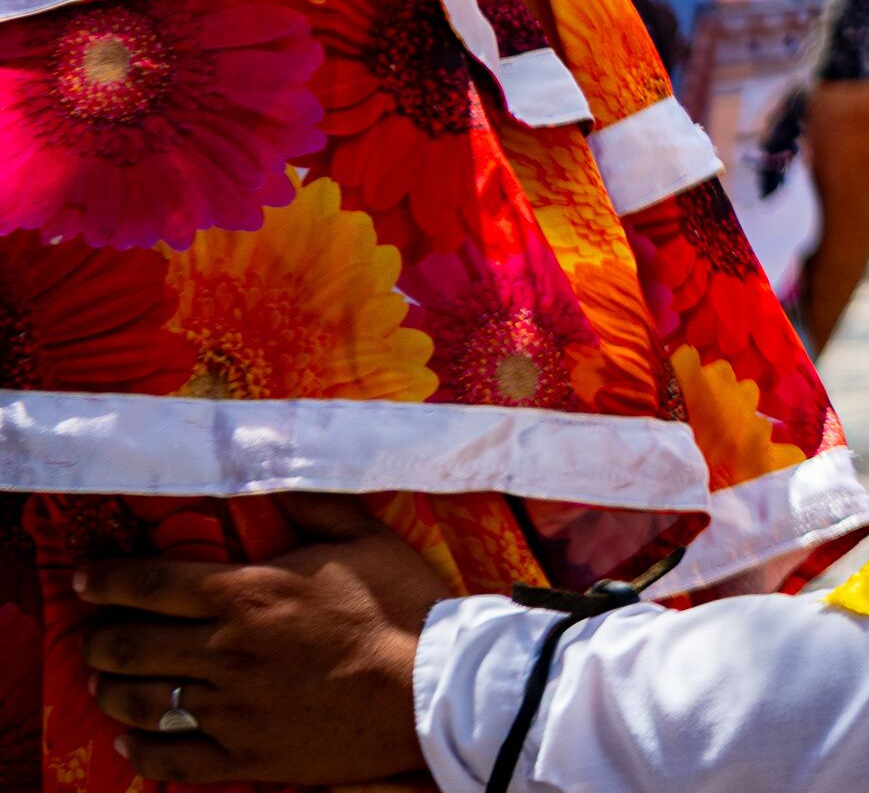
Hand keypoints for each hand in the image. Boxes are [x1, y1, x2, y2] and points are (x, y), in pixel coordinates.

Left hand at [78, 494, 447, 785]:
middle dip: (99, 639)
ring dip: (111, 690)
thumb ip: (312, 501)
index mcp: (246, 594)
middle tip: (93, 636)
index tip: (86, 580)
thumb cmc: (402, 607)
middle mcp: (223, 651)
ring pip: (140, 702)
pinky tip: (131, 741)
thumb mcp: (365, 537)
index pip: (150, 584)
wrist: (430, 691)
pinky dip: (140, 750)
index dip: (108, 581)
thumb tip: (277, 463)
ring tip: (105, 683)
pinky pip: (170, 758)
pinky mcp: (244, 755)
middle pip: (129, 646)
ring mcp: (229, 709)